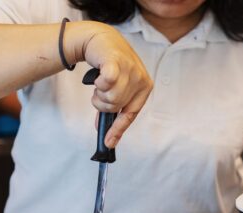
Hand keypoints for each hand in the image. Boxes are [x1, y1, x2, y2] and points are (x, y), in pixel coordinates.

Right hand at [69, 22, 153, 147]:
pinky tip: (99, 75)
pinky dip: (98, 83)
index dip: (118, 129)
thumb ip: (113, 108)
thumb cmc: (110, 65)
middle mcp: (141, 79)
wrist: (100, 39)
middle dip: (102, 103)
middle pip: (116, 107)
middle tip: (99, 91)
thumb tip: (106, 134)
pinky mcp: (116, 62)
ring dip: (98, 93)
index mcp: (145, 87)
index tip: (109, 142)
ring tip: (99, 82)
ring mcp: (130, 70)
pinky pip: (107, 83)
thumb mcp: (117, 87)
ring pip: (110, 98)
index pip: (131, 115)